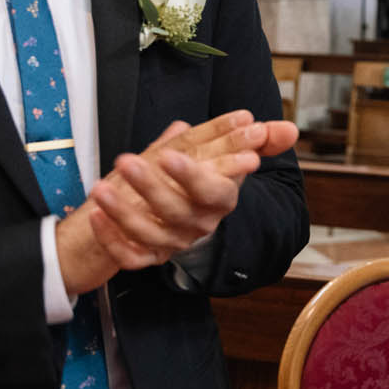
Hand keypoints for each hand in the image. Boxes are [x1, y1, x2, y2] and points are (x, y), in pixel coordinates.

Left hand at [56, 111, 299, 291]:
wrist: (193, 211)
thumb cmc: (211, 175)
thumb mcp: (234, 153)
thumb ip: (260, 141)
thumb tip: (291, 130)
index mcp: (220, 199)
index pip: (213, 191)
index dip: (193, 177)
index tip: (171, 154)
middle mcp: (198, 224)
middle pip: (176, 212)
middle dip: (149, 187)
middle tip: (126, 160)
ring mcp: (173, 242)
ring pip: (149, 236)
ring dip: (123, 214)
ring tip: (100, 188)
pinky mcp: (149, 254)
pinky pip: (131, 258)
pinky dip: (112, 240)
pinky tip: (97, 215)